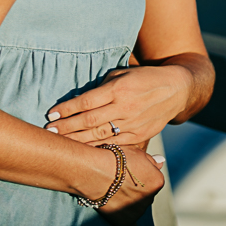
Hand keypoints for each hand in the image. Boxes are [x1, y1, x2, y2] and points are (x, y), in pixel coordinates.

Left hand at [45, 65, 191, 146]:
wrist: (175, 90)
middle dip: (67, 127)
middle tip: (49, 131)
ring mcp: (132, 124)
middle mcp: (124, 108)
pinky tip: (84, 151)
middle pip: (89, 121)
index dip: (67, 108)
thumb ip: (102, 86)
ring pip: (100, 136)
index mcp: (118, 89)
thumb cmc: (143, 78)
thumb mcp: (122, 73)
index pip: (86, 101)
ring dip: (78, 140)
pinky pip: (115, 144)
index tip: (51, 113)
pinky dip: (99, 148)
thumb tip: (80, 99)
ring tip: (61, 142)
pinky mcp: (140, 136)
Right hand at [97, 146, 164, 225]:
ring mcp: (138, 212)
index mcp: (157, 181)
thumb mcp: (136, 151)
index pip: (153, 179)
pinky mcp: (126, 222)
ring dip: (129, 202)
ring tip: (113, 191)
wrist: (96, 171)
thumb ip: (151, 160)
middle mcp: (151, 198)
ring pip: (137, 208)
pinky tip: (121, 216)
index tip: (128, 171)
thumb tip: (161, 162)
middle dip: (136, 189)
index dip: (140, 174)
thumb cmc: (115, 158)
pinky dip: (127, 223)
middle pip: (145, 195)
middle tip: (120, 181)